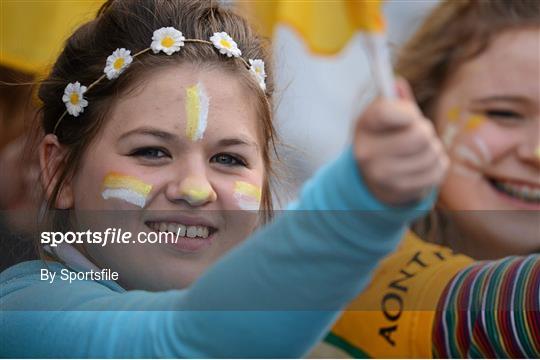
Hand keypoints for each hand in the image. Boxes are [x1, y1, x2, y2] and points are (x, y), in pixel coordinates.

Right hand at [353, 79, 448, 205]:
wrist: (376, 179)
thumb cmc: (386, 139)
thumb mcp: (385, 118)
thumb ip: (395, 101)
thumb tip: (398, 83)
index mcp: (363, 127)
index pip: (386, 111)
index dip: (407, 110)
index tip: (411, 114)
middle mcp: (368, 153)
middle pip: (420, 134)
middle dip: (426, 131)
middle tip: (419, 133)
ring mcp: (383, 175)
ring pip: (432, 153)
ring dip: (433, 149)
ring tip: (419, 151)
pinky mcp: (402, 189)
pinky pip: (438, 170)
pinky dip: (437, 165)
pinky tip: (423, 165)